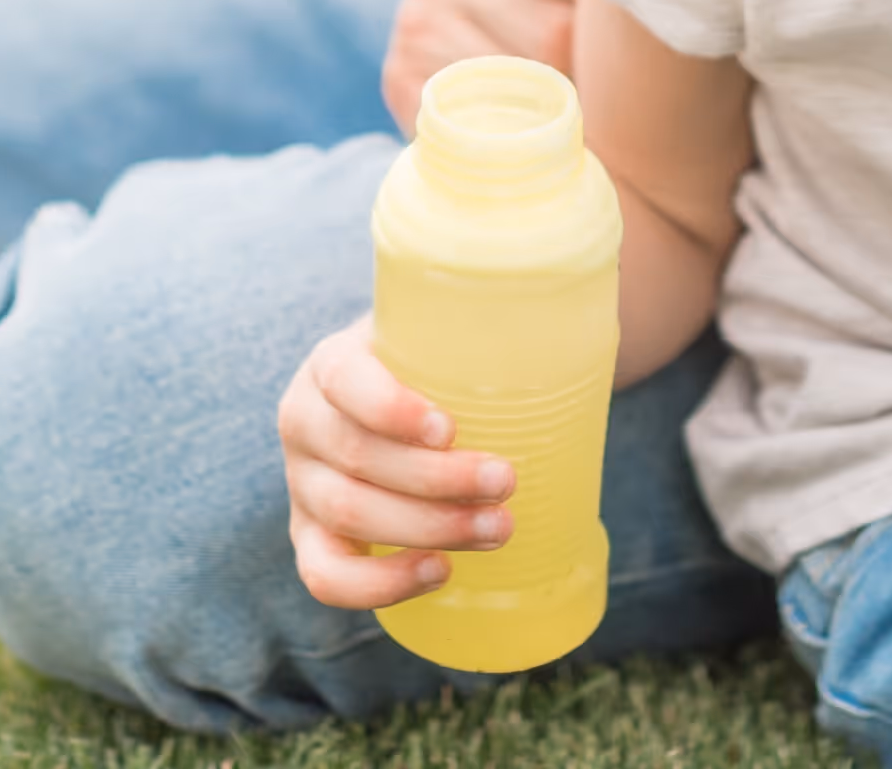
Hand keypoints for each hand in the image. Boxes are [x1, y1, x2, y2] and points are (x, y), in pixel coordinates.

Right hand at [277, 316, 515, 610]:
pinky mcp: (311, 538)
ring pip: (349, 514)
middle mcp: (304, 421)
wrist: (399, 411)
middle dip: (438, 478)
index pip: (344, 380)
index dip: (389, 408)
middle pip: (358, 456)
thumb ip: (488, 327)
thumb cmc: (436, 372)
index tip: (449, 428)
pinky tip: (440, 571)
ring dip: (429, 527)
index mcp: (330, 364)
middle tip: (508, 481)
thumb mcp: (443, 339)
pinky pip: (325, 576)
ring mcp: (302, 484)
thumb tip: (589, 309)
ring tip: (499, 528)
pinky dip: (381, 583)